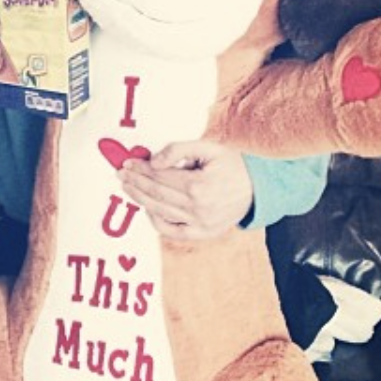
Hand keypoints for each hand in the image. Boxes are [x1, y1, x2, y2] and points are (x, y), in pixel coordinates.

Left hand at [117, 140, 252, 240]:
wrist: (259, 187)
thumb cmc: (231, 164)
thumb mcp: (208, 148)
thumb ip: (178, 149)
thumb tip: (153, 161)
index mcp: (199, 185)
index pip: (160, 176)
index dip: (140, 168)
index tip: (127, 162)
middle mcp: (198, 207)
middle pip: (156, 193)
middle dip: (135, 182)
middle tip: (120, 173)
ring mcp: (201, 223)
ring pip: (160, 211)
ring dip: (140, 198)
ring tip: (127, 187)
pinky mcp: (203, 233)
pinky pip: (172, 231)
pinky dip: (156, 222)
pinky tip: (147, 208)